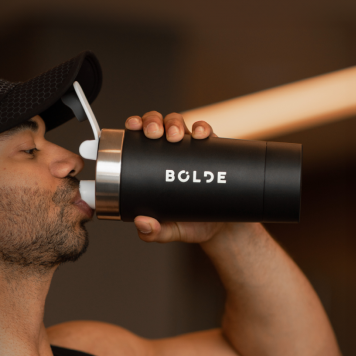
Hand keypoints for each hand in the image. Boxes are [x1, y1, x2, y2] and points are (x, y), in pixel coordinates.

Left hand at [124, 111, 224, 244]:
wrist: (221, 230)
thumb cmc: (190, 225)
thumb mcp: (168, 231)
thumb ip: (153, 233)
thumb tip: (141, 223)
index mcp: (154, 164)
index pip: (141, 138)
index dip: (136, 125)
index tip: (133, 126)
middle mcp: (171, 153)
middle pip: (159, 125)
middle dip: (154, 121)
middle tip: (154, 133)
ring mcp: (191, 151)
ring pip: (180, 124)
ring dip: (175, 123)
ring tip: (175, 135)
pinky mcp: (212, 153)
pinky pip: (207, 132)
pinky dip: (203, 128)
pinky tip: (200, 134)